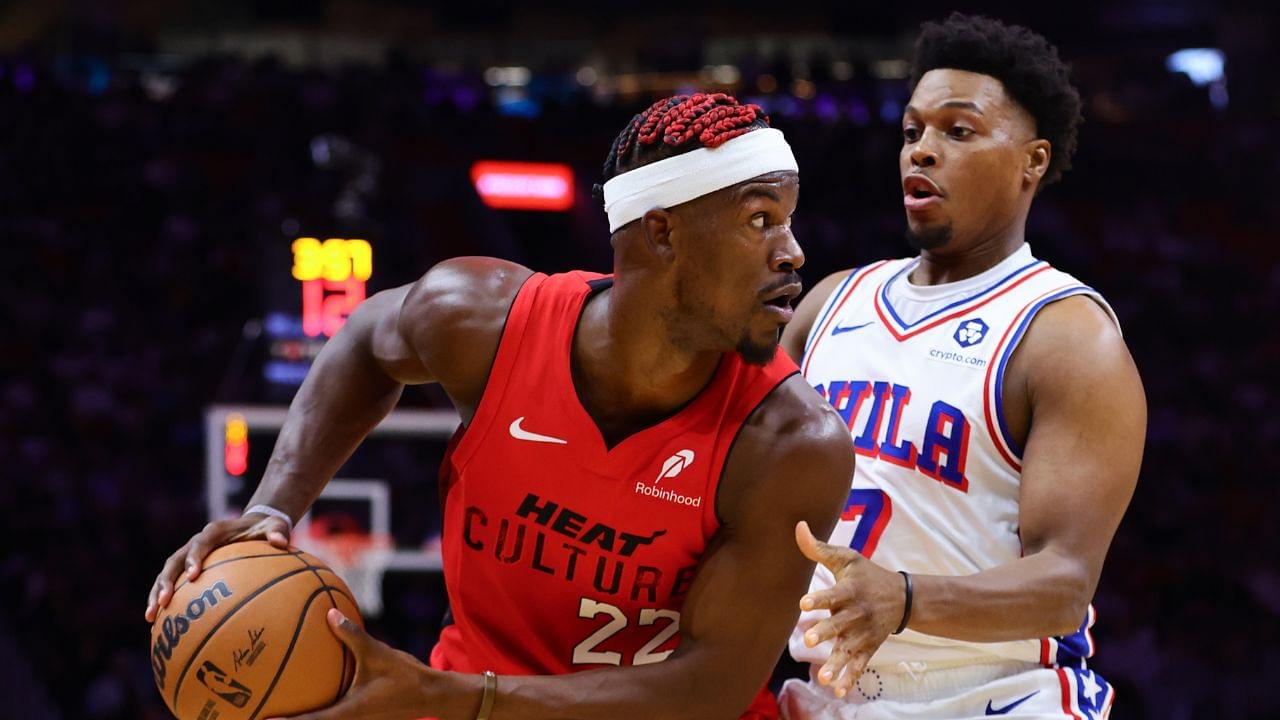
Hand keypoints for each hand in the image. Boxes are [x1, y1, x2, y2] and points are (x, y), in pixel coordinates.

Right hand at [144, 512, 290, 621]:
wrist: (252, 526)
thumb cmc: (265, 528)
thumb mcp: (275, 525)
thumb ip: (278, 530)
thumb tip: (281, 541)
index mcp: (214, 532)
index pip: (200, 543)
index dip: (194, 558)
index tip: (193, 576)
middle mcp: (197, 542)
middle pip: (174, 560)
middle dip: (166, 580)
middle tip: (163, 602)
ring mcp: (189, 555)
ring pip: (167, 573)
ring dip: (157, 593)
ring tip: (150, 617)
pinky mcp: (188, 568)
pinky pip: (173, 584)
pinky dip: (164, 601)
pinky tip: (158, 624)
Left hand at [268, 609, 436, 719]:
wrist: (431, 696)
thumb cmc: (405, 677)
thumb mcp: (378, 653)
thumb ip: (352, 635)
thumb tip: (329, 613)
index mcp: (347, 713)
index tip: (263, 718)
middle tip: (258, 713)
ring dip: (302, 717)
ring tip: (276, 708)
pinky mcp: (358, 718)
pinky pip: (331, 715)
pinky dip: (315, 711)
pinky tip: (308, 693)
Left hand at [794, 521, 905, 696]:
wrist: (903, 597)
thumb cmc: (866, 575)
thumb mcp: (847, 558)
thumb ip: (819, 548)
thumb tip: (797, 526)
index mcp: (850, 589)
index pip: (833, 593)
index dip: (819, 598)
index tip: (803, 603)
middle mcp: (857, 613)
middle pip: (839, 623)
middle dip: (824, 631)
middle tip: (808, 640)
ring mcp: (864, 633)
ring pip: (848, 649)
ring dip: (836, 662)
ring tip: (823, 677)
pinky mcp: (869, 647)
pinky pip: (859, 664)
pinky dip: (850, 678)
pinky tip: (837, 691)